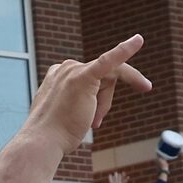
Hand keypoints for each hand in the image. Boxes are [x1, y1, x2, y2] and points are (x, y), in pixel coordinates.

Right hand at [26, 34, 150, 146]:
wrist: (43, 142)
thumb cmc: (53, 134)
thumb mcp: (64, 112)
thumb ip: (75, 102)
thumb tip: (83, 109)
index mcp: (59, 74)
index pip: (89, 79)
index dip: (97, 100)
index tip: (94, 118)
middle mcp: (66, 68)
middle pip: (102, 78)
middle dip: (103, 103)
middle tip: (94, 124)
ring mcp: (74, 70)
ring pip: (109, 79)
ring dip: (105, 104)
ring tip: (92, 124)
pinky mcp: (84, 76)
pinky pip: (109, 60)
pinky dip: (125, 49)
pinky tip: (138, 40)